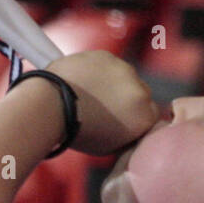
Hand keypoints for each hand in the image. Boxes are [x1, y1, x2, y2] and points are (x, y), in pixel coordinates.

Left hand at [41, 50, 159, 155]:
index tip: (120, 120)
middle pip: (141, 93)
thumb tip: (130, 127)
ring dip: (114, 82)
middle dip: (127, 98)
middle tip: (105, 106)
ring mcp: (124, 70)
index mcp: (145, 116)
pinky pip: (108, 64)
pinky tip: (84, 80)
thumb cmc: (78, 132)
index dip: (136, 116)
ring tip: (91, 92)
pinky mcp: (106, 56)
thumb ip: (128, 134)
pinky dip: (98, 70)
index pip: (152, 114)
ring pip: (125, 76)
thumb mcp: (110, 146)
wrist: (52, 105)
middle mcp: (141, 91)